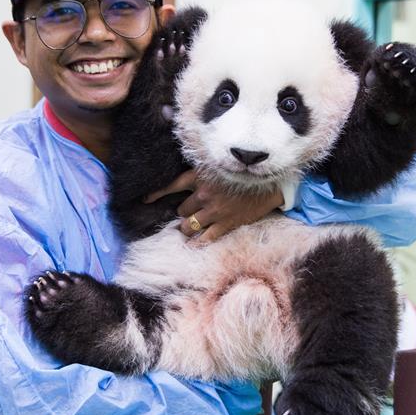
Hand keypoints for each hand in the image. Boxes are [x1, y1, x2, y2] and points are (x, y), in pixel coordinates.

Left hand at [145, 169, 284, 243]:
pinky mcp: (225, 224)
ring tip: (190, 227)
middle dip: (184, 212)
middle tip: (190, 212)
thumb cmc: (244, 176)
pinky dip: (195, 244)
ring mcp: (214, 211)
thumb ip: (202, 176)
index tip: (145, 200)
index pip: (171, 185)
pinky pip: (203, 239)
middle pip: (181, 209)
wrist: (270, 185)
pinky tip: (191, 246)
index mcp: (200, 176)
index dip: (156, 193)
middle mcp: (204, 194)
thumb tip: (186, 188)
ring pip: (188, 225)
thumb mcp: (220, 168)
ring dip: (187, 227)